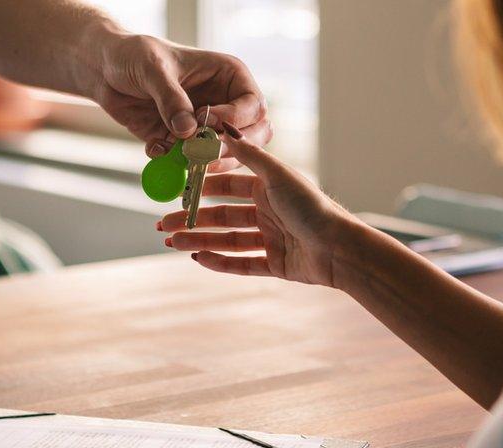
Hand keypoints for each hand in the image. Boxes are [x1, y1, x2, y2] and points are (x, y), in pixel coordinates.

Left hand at [93, 34, 271, 171]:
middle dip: (231, 148)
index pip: (253, 106)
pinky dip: (176, 165)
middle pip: (252, 136)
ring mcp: (207, 127)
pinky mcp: (185, 144)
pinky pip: (192, 164)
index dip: (236, 119)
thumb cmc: (133, 55)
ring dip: (206, 162)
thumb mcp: (152, 69)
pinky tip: (155, 149)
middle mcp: (225, 103)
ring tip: (179, 157)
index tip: (207, 120)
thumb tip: (189, 132)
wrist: (104, 70)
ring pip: (228, 156)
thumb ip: (171, 99)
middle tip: (203, 152)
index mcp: (229, 77)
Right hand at [160, 123, 358, 286]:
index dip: (202, 190)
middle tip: (163, 223)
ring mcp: (272, 240)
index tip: (177, 191)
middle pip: (223, 217)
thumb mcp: (277, 175)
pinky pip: (242, 264)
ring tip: (172, 242)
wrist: (339, 248)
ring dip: (200, 241)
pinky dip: (220, 263)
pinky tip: (198, 259)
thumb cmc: (311, 207)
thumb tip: (222, 127)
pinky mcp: (276, 265)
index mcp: (269, 190)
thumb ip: (249, 155)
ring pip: (228, 241)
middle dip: (193, 220)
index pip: (228, 188)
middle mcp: (269, 213)